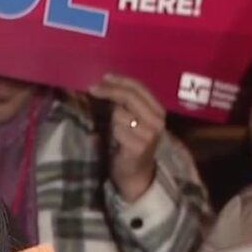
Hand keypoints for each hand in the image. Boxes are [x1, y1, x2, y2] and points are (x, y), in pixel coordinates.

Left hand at [88, 74, 165, 202]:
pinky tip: (117, 142)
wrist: (136, 173)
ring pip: (120, 113)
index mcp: (158, 110)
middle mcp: (157, 121)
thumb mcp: (134, 118)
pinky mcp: (139, 146)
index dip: (120, 80)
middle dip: (109, 90)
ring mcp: (149, 134)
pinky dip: (113, 134)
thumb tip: (106, 82)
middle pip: (129, 96)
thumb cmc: (132, 142)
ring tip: (116, 130)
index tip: (103, 78)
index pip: (139, 87)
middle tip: (92, 89)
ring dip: (112, 120)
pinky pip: (117, 130)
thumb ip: (127, 102)